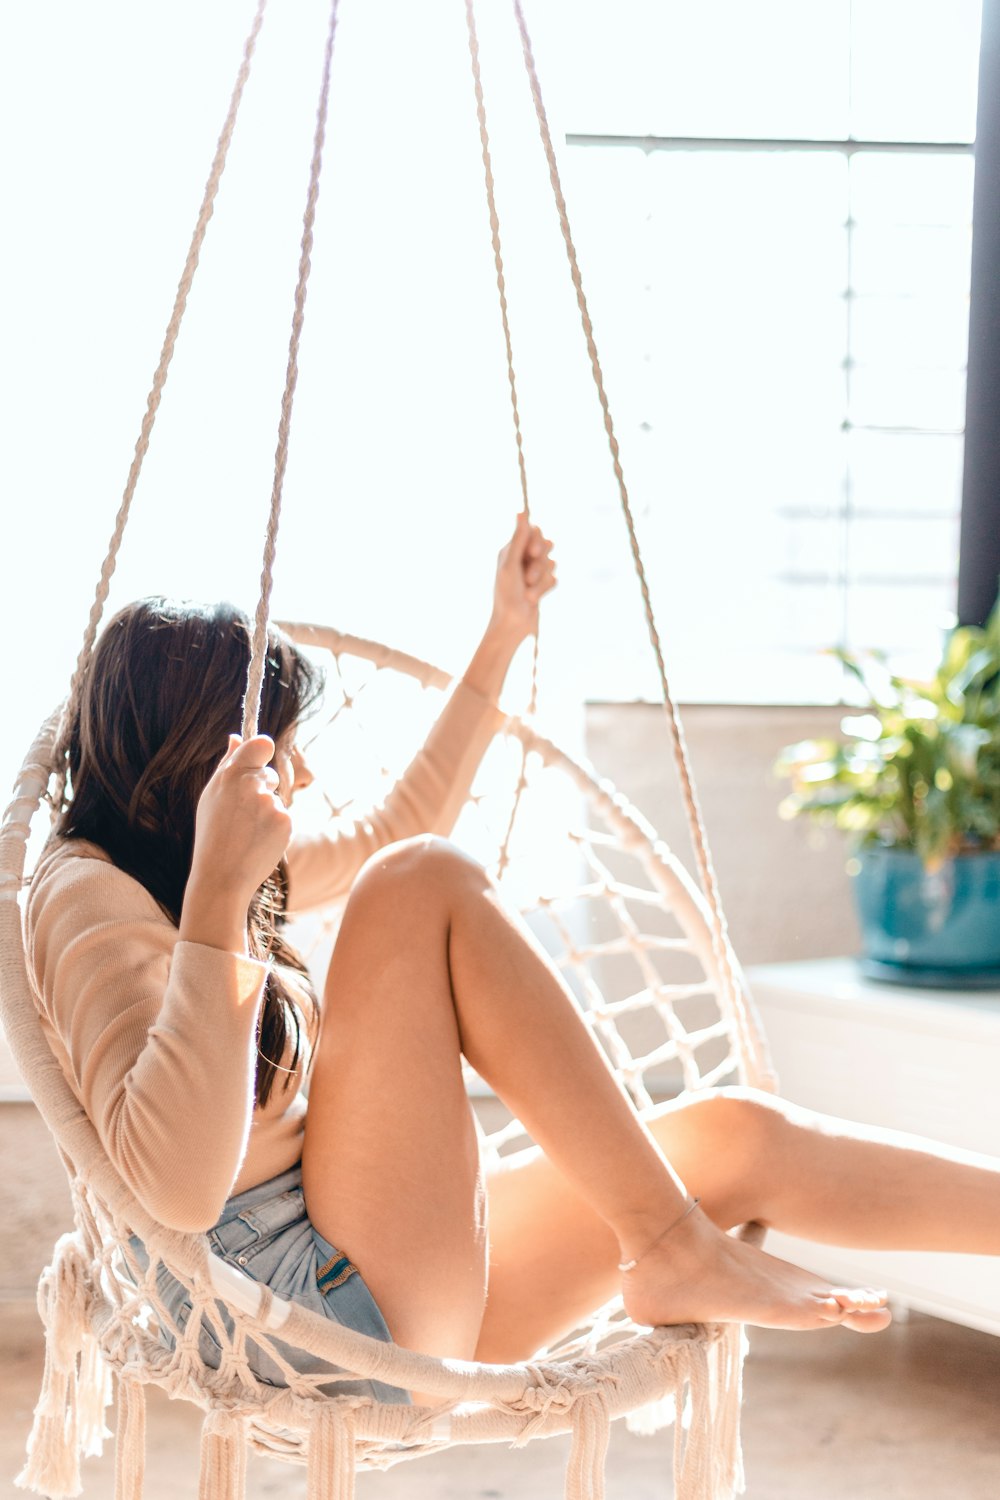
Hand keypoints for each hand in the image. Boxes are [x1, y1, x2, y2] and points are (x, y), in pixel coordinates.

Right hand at [188, 734, 292, 912]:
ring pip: (276, 800)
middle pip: (270, 776)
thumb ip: (227, 764)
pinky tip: (259, 842)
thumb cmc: (212, 835)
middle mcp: (252, 785)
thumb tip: (236, 737)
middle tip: (241, 816)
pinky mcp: (285, 821)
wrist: (221, 876)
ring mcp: (270, 803)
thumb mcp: (211, 796)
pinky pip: (285, 817)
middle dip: (262, 790)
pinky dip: (276, 829)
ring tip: (247, 833)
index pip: (261, 744)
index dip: (262, 751)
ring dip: (267, 813)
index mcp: (231, 774)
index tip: (259, 761)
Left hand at [489, 511, 556, 645]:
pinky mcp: (542, 585)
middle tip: (527, 577)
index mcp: (511, 550)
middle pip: (545, 545)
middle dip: (539, 563)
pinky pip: (553, 578)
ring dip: (540, 580)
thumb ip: (518, 539)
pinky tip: (533, 599)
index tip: (533, 552)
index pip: (533, 530)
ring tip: (527, 592)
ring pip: (551, 563)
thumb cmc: (505, 595)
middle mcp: (523, 558)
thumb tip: (521, 512)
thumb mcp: (510, 565)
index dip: (537, 540)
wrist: (512, 624)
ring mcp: (533, 571)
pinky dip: (544, 589)